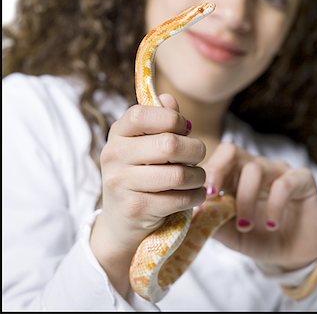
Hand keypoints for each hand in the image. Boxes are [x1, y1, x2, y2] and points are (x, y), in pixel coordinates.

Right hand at [91, 93, 205, 256]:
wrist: (120, 221)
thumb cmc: (139, 174)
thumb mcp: (143, 144)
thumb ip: (159, 119)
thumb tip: (169, 99)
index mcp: (117, 133)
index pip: (143, 114)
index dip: (172, 119)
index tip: (183, 130)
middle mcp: (114, 155)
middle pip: (169, 144)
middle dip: (195, 150)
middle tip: (197, 156)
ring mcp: (121, 183)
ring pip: (178, 174)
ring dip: (198, 176)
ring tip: (197, 177)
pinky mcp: (136, 208)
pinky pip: (179, 199)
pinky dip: (195, 196)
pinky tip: (194, 194)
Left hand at [202, 143, 316, 270]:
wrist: (297, 253)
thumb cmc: (260, 238)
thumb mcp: (231, 234)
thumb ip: (212, 222)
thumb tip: (189, 215)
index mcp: (232, 176)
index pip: (213, 162)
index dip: (203, 178)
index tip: (197, 202)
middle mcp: (253, 167)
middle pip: (231, 151)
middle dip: (217, 170)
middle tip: (212, 195)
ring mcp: (277, 170)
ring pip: (254, 169)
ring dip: (245, 199)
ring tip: (245, 226)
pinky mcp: (301, 179)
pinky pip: (284, 183)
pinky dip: (274, 205)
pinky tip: (271, 225)